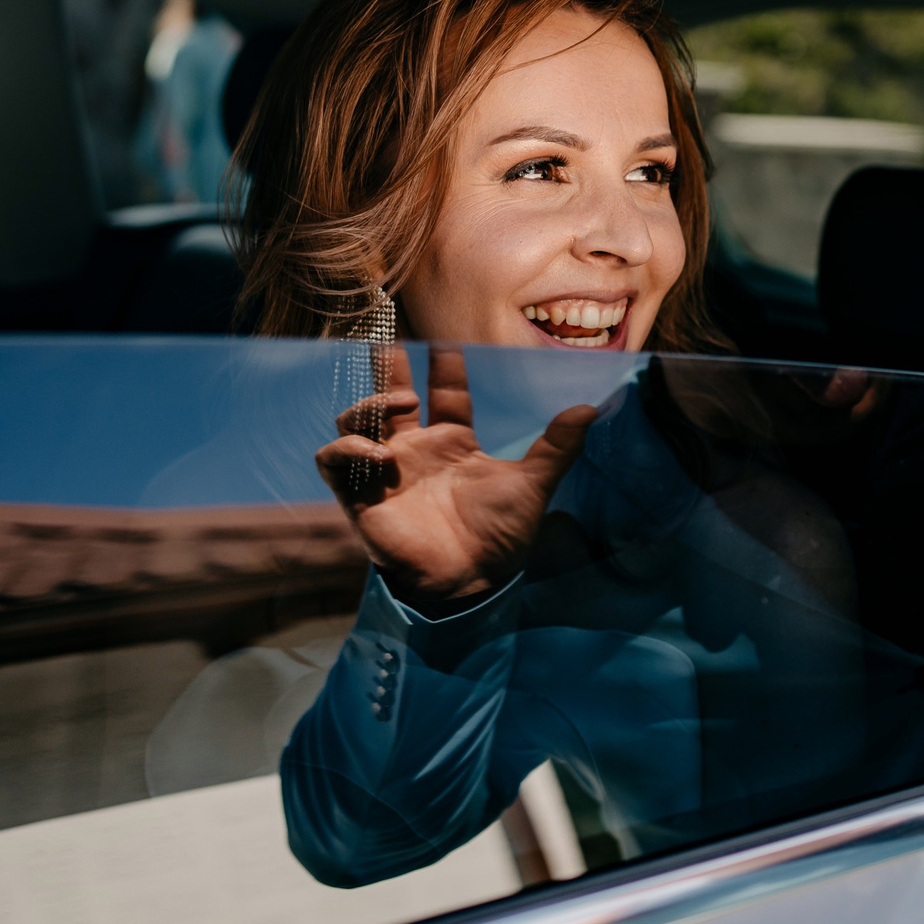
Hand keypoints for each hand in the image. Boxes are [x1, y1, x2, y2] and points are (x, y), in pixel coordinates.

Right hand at [315, 345, 595, 607]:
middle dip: (388, 369)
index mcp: (453, 443)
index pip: (446, 392)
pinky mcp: (361, 497)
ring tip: (401, 404)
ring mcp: (385, 472)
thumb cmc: (500, 537)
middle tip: (392, 343)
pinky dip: (347, 450)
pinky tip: (378, 455)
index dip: (446, 366)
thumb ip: (557, 447)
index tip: (447, 342)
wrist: (471, 582)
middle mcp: (416, 451)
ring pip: (356, 421)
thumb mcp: (532, 486)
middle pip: (390, 397)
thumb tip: (590, 409)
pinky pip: (333, 461)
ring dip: (370, 405)